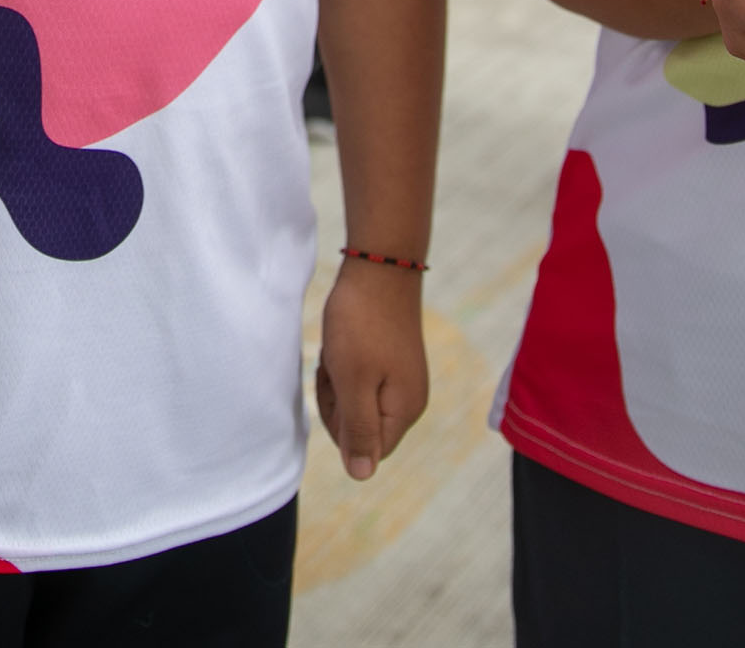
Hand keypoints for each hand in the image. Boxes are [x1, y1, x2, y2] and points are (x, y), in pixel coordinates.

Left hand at [314, 260, 428, 480]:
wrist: (379, 267)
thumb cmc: (362, 325)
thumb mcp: (353, 382)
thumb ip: (358, 431)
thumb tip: (361, 476)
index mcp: (404, 411)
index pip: (367, 450)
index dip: (341, 425)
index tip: (337, 387)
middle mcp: (409, 400)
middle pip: (360, 428)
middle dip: (338, 400)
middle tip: (335, 365)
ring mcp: (402, 380)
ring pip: (355, 401)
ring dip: (338, 381)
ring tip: (339, 350)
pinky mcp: (391, 361)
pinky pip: (359, 379)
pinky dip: (344, 364)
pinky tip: (344, 342)